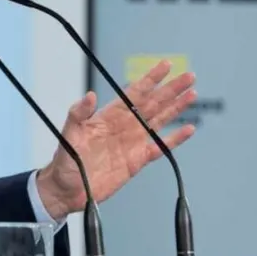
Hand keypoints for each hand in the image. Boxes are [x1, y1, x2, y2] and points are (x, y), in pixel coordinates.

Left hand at [35, 60, 195, 219]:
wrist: (68, 189)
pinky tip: (188, 129)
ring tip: (191, 94)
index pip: (135, 92)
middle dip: (171, 89)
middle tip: (189, 77)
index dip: (151, 78)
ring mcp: (133, 142)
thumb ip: (78, 114)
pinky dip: (175, 139)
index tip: (166, 66)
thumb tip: (89, 96)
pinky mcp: (138, 160)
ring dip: (176, 107)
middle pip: (153, 103)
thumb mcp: (68, 134)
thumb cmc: (65, 161)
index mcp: (110, 115)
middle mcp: (125, 125)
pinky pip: (160, 147)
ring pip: (160, 120)